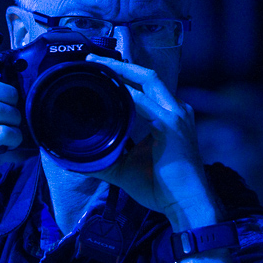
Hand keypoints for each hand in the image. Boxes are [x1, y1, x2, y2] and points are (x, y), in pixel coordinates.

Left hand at [83, 55, 215, 228]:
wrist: (187, 204)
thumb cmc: (163, 188)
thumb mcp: (127, 168)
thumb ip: (105, 159)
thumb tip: (75, 161)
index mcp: (169, 116)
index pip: (147, 86)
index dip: (124, 74)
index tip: (100, 69)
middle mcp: (175, 110)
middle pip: (147, 75)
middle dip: (119, 64)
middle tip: (92, 59)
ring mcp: (176, 116)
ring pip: (148, 80)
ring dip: (121, 70)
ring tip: (97, 65)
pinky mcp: (172, 126)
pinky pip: (145, 102)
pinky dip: (126, 93)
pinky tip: (110, 87)